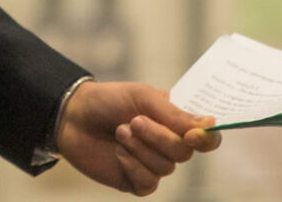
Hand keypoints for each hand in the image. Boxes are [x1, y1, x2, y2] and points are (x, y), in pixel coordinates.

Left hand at [56, 80, 219, 195]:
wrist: (72, 116)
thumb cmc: (108, 100)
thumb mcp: (142, 97)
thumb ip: (174, 113)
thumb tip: (209, 125)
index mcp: (176, 121)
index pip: (207, 136)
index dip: (206, 138)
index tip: (192, 135)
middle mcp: (169, 144)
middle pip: (184, 153)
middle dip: (158, 137)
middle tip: (133, 121)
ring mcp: (153, 164)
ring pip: (165, 168)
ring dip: (139, 148)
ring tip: (119, 132)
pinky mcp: (136, 181)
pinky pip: (149, 183)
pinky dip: (132, 167)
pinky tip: (118, 154)